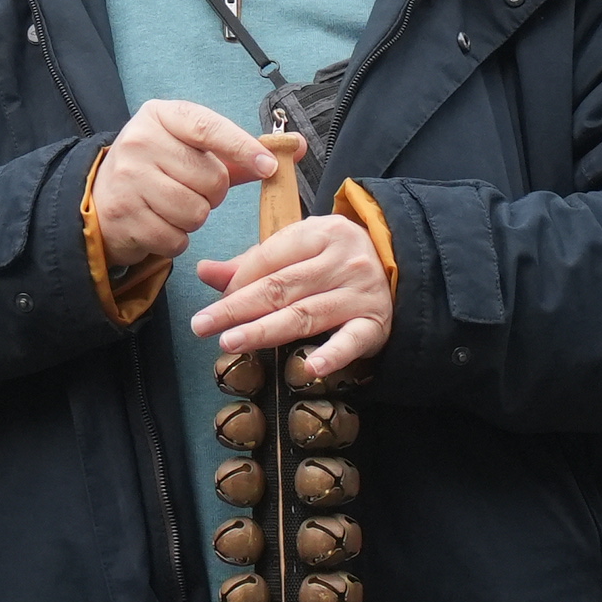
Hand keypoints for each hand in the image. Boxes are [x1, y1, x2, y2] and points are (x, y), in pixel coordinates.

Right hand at [89, 100, 273, 274]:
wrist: (101, 197)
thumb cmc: (159, 168)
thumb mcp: (192, 149)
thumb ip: (241, 153)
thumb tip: (296, 147)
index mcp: (161, 115)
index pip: (209, 128)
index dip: (244, 148)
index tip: (270, 166)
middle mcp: (139, 141)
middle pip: (211, 179)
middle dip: (213, 194)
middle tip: (194, 190)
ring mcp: (127, 179)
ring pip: (195, 212)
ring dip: (195, 218)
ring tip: (176, 206)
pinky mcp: (123, 216)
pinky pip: (175, 239)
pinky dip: (176, 239)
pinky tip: (161, 224)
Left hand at [191, 210, 393, 378]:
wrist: (399, 264)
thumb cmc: (336, 258)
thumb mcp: (299, 248)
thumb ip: (252, 262)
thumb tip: (204, 271)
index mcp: (320, 233)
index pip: (269, 259)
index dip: (237, 284)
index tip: (211, 306)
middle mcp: (341, 261)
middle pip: (281, 287)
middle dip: (237, 308)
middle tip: (202, 325)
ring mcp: (360, 293)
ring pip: (306, 314)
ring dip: (265, 330)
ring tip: (230, 342)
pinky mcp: (376, 323)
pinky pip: (352, 341)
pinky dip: (333, 355)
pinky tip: (309, 368)